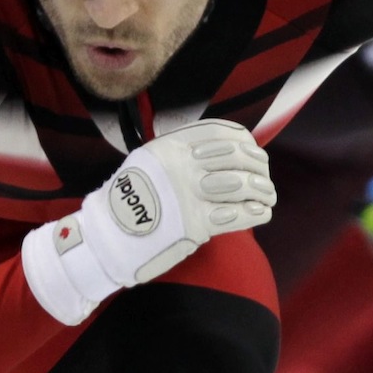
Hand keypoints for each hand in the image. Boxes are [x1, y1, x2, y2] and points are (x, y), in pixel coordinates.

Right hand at [22, 119, 274, 323]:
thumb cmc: (129, 203)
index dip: (245, 141)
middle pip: (237, 157)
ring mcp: (189, 194)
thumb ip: (180, 153)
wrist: (105, 239)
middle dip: (257, 166)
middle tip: (264, 176)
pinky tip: (261, 212)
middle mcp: (181, 166)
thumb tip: (221, 149)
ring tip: (267, 195)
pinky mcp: (195, 224)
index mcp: (171, 147)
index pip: (221, 133)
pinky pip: (237, 214)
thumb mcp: (149, 162)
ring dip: (261, 190)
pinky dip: (255, 212)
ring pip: (242, 184)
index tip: (253, 150)